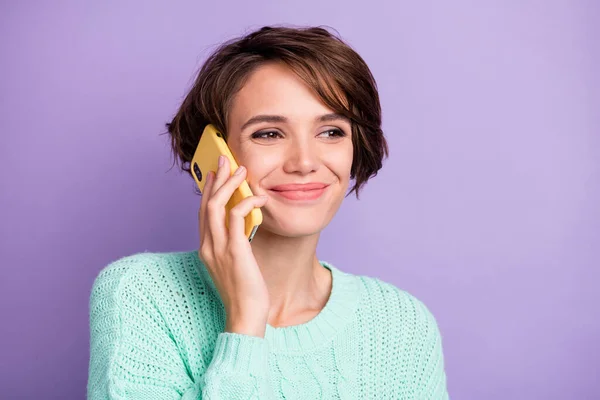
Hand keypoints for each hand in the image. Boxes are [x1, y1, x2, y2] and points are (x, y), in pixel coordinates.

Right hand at [198, 155, 269, 337]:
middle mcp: (208, 246)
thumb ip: (233, 245)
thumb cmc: (244, 291)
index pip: (203, 213)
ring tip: (241, 170)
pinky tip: (259, 197)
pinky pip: (237, 217)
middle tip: (226, 160)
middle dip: (216, 179)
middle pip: (206, 203)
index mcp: (206, 248)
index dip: (208, 190)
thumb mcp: (234, 264)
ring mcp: (218, 248)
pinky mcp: (235, 251)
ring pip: (216, 206)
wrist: (245, 315)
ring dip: (228, 184)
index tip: (215, 174)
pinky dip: (247, 202)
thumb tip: (243, 227)